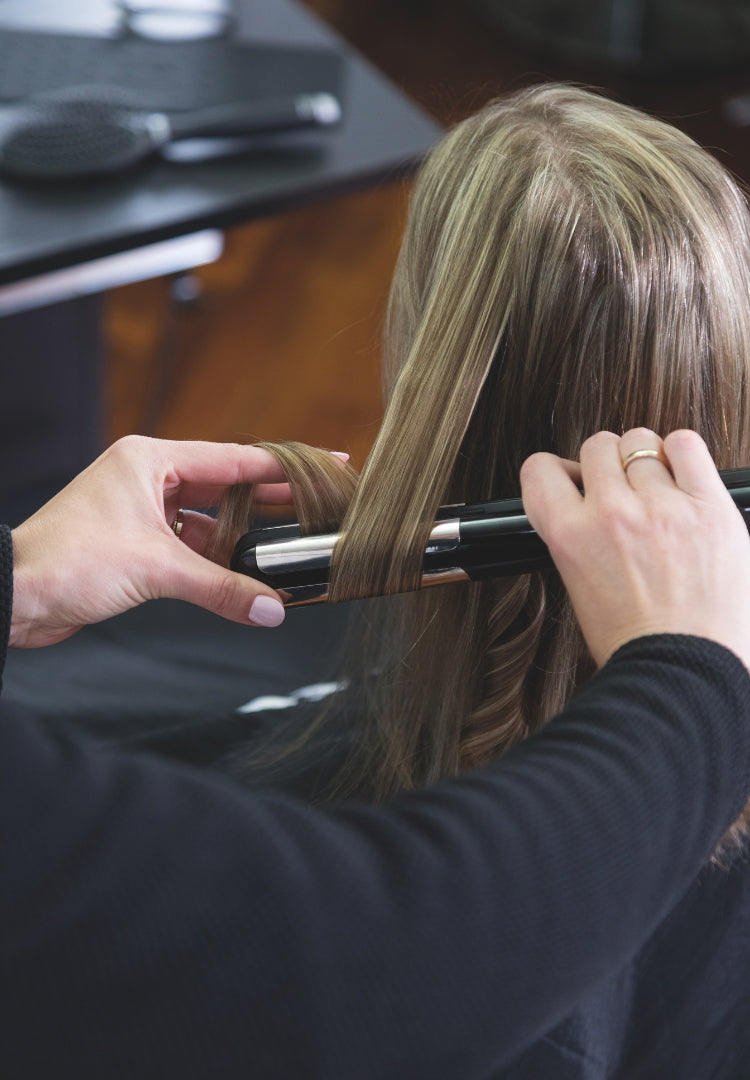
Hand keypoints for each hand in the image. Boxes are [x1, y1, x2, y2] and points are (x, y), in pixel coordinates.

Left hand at [10, 436, 299, 648]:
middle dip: (269, 499)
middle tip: (315, 503)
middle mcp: (146, 478)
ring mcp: (140, 510)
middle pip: (225, 485)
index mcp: (150, 460)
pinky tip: (243, 574)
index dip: (281, 465)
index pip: (233, 457)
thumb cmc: (67, 561)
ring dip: (240, 537)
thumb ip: (221, 587)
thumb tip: (271, 606)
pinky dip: (214, 560)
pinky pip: (188, 544)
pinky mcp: (135, 542)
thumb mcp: (157, 569)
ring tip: (285, 547)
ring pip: (207, 519)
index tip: (321, 462)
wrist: (15, 595)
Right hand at [520, 428, 749, 669]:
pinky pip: (687, 445)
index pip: (541, 470)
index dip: (556, 471)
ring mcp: (662, 507)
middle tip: (622, 491)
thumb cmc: (635, 642)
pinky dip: (681, 452)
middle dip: (607, 464)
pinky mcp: (709, 507)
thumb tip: (582, 500)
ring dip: (646, 462)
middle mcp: (612, 514)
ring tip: (659, 492)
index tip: (572, 479)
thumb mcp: (580, 588)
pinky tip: (683, 476)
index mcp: (571, 537)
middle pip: (598, 446)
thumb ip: (577, 537)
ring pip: (641, 443)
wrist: (686, 670)